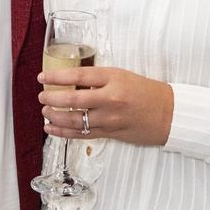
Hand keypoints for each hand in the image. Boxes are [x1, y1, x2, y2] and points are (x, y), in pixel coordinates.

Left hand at [39, 67, 173, 146]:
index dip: (57, 76)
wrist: (168, 113)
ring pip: (75, 120)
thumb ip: (98, 79)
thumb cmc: (145, 91)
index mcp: (113, 78)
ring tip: (45, 112)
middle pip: (74, 100)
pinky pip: (82, 134)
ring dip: (55, 117)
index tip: (42, 77)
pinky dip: (64, 132)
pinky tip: (52, 128)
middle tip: (41, 96)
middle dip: (53, 98)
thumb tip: (71, 81)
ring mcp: (110, 118)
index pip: (79, 75)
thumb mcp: (122, 75)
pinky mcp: (110, 134)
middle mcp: (110, 99)